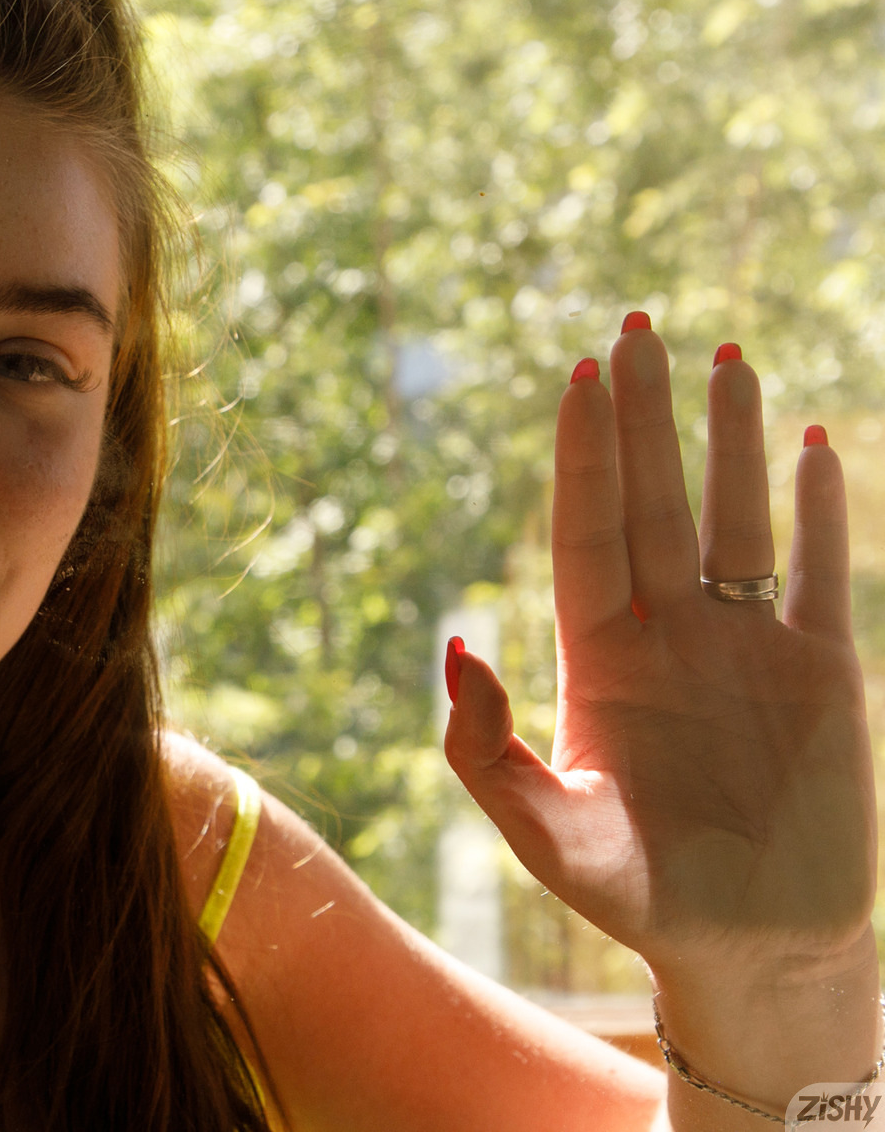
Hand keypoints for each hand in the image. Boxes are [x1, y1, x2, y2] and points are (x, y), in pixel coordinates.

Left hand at [443, 319, 877, 1103]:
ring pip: (734, 517)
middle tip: (637, 326)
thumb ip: (485, 748)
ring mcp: (744, 643)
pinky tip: (811, 444)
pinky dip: (815, 509)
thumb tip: (453, 640)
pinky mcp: (820, 669)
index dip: (585, 456)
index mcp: (596, 656)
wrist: (748, 946)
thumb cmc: (634, 896)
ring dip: (730, 440)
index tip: (577, 376)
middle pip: (654, 500)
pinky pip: (816, 571)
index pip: (587, 531)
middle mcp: (666, 631)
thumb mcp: (544, 833)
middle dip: (645, 417)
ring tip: (723, 356)